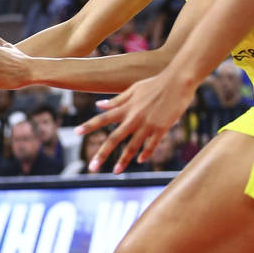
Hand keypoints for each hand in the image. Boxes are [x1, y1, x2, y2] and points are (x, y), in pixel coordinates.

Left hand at [77, 71, 191, 173]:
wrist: (178, 81)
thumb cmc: (155, 84)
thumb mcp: (133, 89)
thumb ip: (116, 100)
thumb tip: (98, 105)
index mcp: (125, 108)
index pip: (102, 118)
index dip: (89, 125)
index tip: (75, 132)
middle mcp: (133, 118)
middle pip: (114, 139)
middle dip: (102, 154)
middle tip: (91, 167)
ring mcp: (147, 124)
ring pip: (132, 146)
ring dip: (123, 160)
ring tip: (115, 172)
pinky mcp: (162, 128)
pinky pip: (152, 144)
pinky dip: (146, 153)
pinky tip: (140, 160)